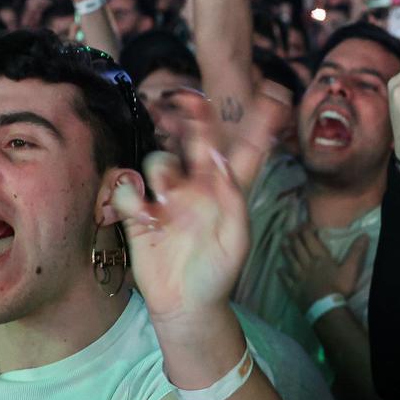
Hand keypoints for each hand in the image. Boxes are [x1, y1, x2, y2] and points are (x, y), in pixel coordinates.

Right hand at [111, 87, 290, 323]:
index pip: (245, 152)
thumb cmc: (218, 274)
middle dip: (191, 115)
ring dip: (160, 170)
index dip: (258, 124)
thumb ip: (232, 198)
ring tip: (164, 200)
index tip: (273, 95)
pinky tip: (141, 213)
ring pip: (158, 160)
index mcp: (226, 191)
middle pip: (194, 140)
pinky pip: (127, 186)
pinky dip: (129, 193)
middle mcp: (196, 186)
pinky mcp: (139, 212)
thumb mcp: (236, 239)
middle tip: (187, 98)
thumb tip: (219, 160)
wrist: (186, 305)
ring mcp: (166, 197)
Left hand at [281, 229, 369, 305]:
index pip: (311, 241)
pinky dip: (282, 275)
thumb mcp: (350, 269)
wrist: (326, 308)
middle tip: (290, 232)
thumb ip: (356, 252)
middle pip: (299, 249)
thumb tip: (364, 235)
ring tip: (282, 244)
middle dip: (295, 239)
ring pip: (291, 261)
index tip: (303, 225)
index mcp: (320, 258)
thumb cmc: (339, 288)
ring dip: (287, 252)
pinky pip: (286, 280)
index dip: (306, 231)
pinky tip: (279, 270)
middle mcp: (307, 265)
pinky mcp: (294, 290)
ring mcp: (299, 278)